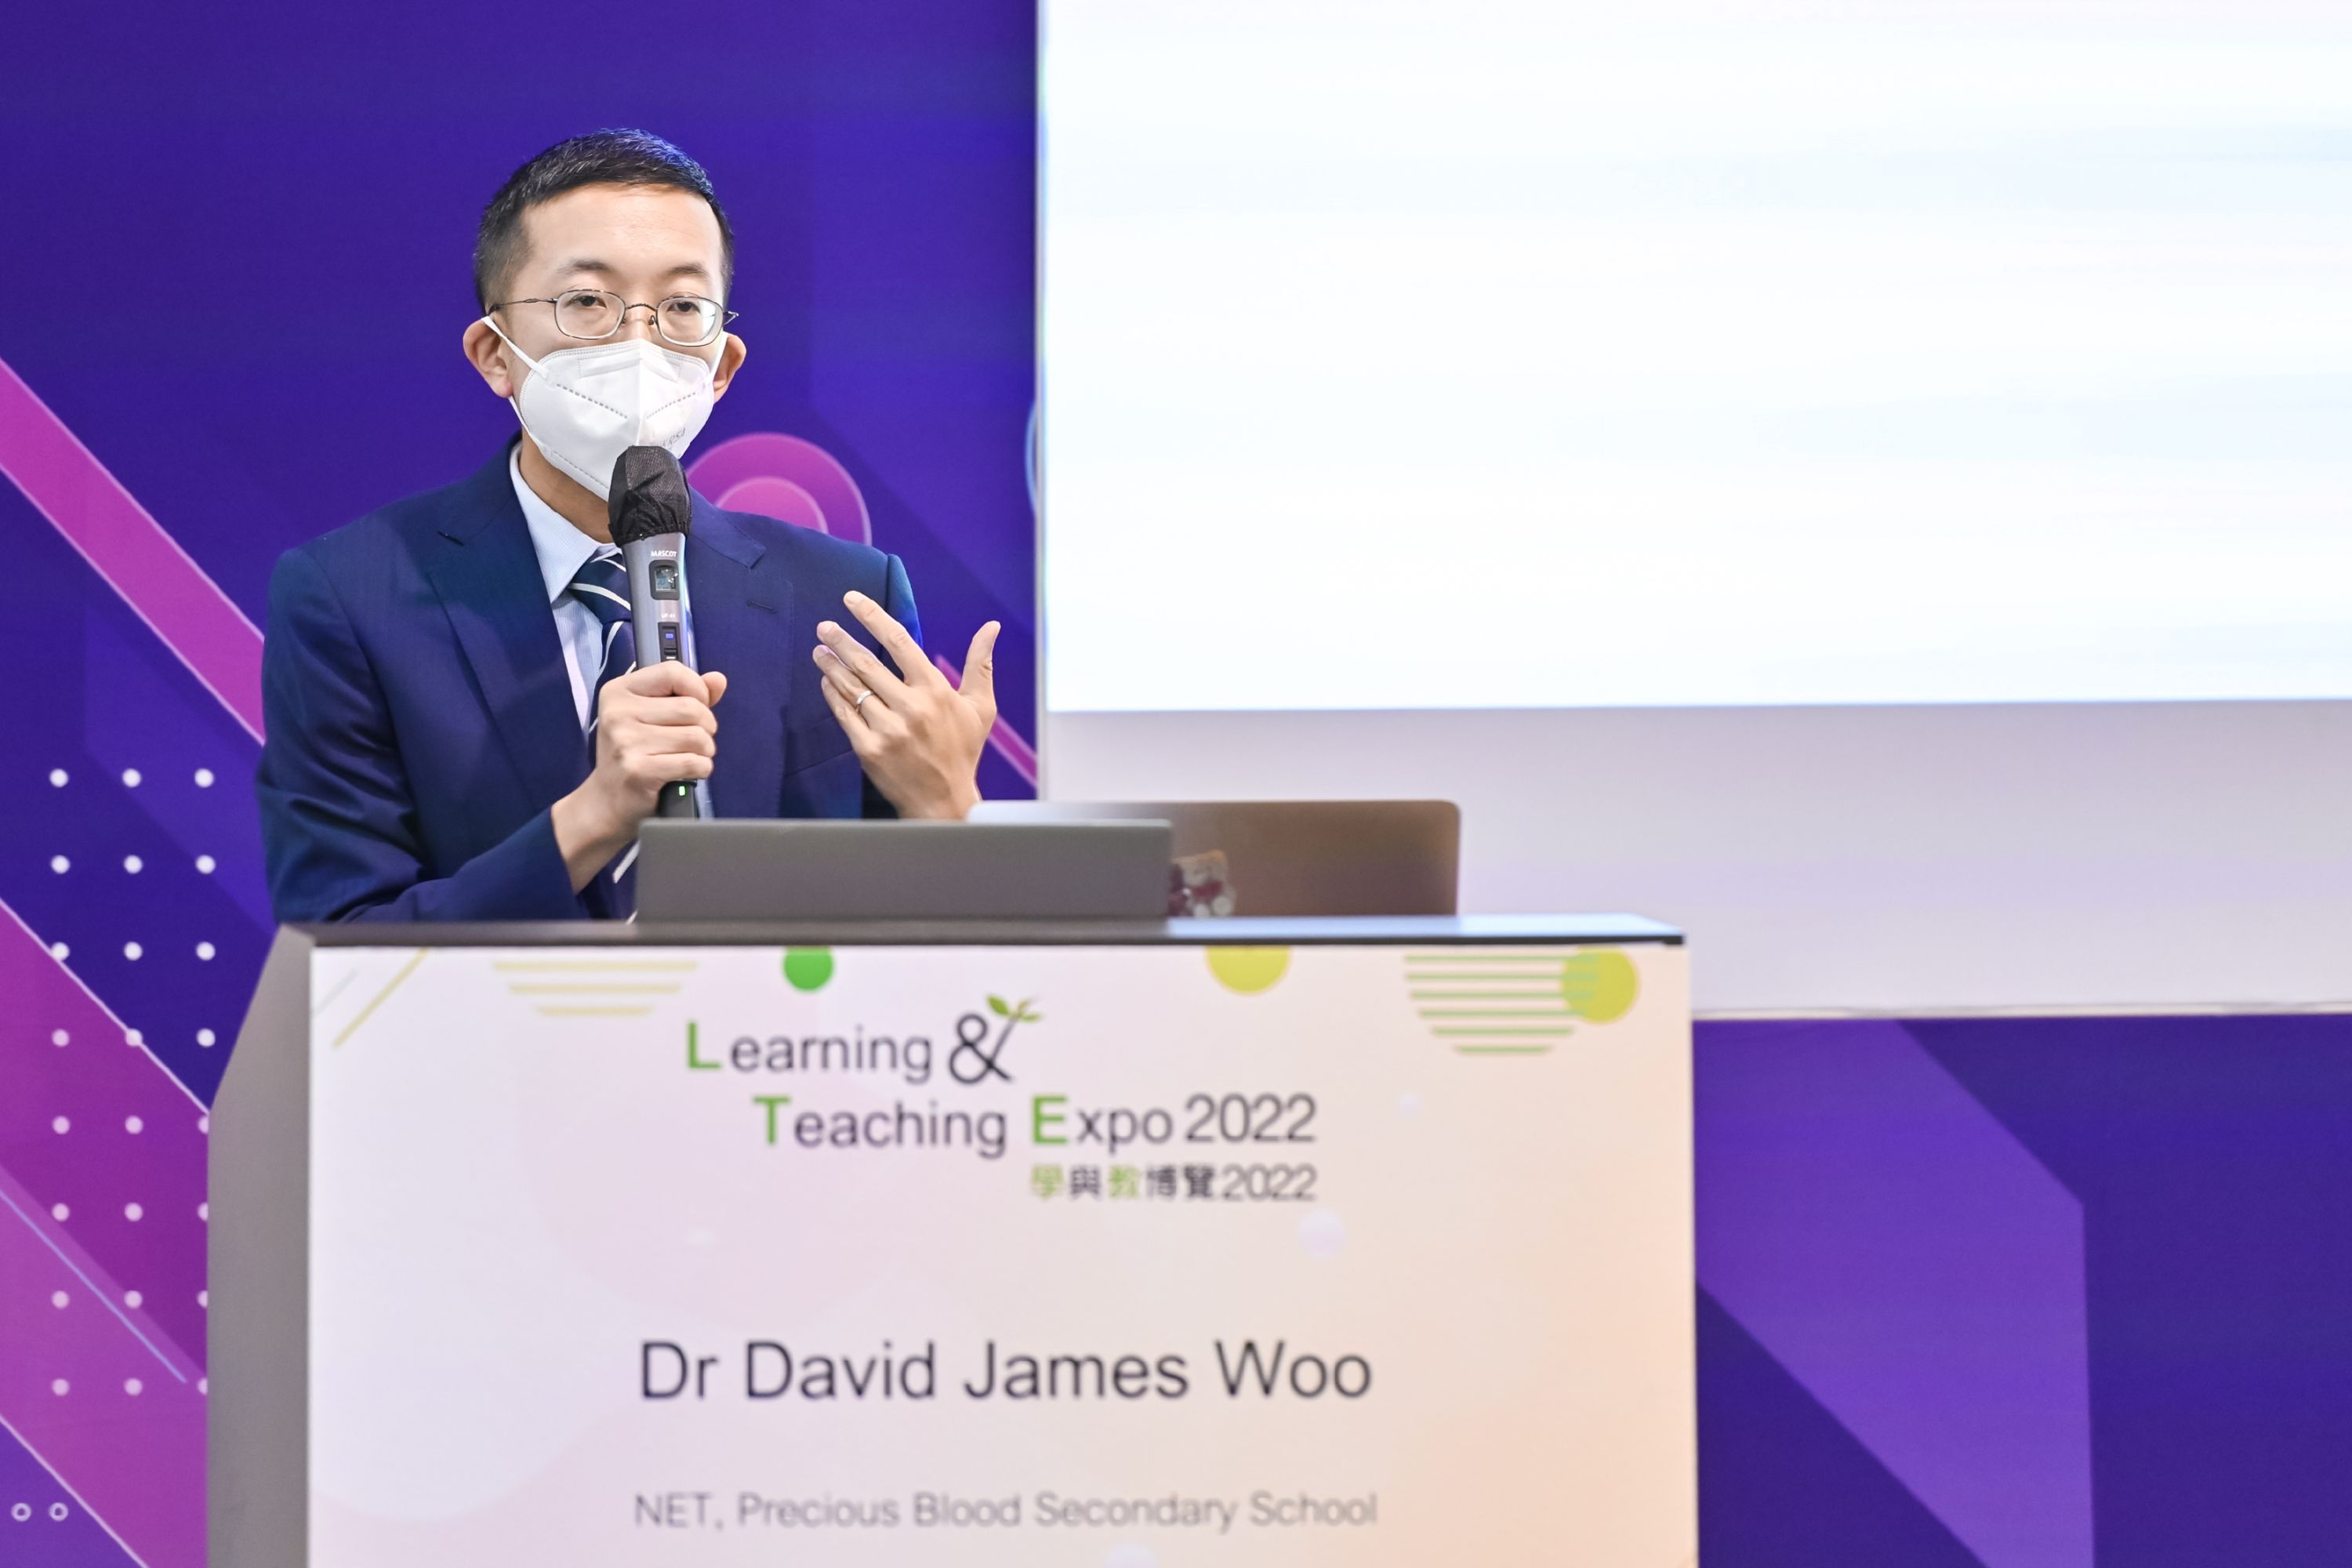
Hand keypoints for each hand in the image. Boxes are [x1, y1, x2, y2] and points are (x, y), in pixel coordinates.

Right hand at [551, 663, 728, 890]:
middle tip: (696, 741)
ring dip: (705, 750)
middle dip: (706, 727)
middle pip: (692, 707)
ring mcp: (626, 742)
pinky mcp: (639, 771)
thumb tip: (718, 679)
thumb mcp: (652, 717)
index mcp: (619, 691)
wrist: (606, 802)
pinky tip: (689, 772)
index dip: (698, 690)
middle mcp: (618, 713)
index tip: (698, 707)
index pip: (673, 672)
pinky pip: (693, 762)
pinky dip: (702, 769)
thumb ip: (686, 695)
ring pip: (697, 737)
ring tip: (691, 757)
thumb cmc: (634, 755)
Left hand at [812, 591, 997, 819]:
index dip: (872, 617)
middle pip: (867, 663)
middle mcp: (910, 707)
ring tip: (819, 650)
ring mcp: (887, 729)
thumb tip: (991, 627)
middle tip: (824, 627)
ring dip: (831, 665)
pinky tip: (826, 682)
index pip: (899, 642)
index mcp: (935, 690)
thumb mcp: (980, 707)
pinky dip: (833, 694)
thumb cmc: (963, 750)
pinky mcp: (868, 749)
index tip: (851, 600)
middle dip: (841, 640)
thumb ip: (980, 664)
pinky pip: (844, 714)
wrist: (944, 801)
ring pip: (851, 687)